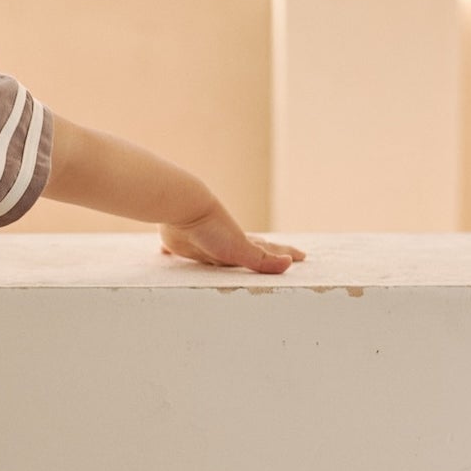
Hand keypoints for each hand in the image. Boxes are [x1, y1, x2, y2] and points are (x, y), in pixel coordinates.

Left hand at [159, 203, 304, 273]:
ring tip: (228, 257)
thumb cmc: (211, 228)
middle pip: (246, 248)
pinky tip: (168, 252)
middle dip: (261, 252)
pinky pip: (178, 248)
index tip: (302, 256)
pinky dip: (175, 251)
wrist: (181, 207)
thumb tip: (289, 264)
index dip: (283, 254)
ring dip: (224, 254)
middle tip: (276, 254)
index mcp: (240, 243)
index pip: (268, 250)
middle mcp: (223, 241)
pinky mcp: (178, 242)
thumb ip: (262, 259)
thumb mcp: (240, 249)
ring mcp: (202, 241)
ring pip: (215, 250)